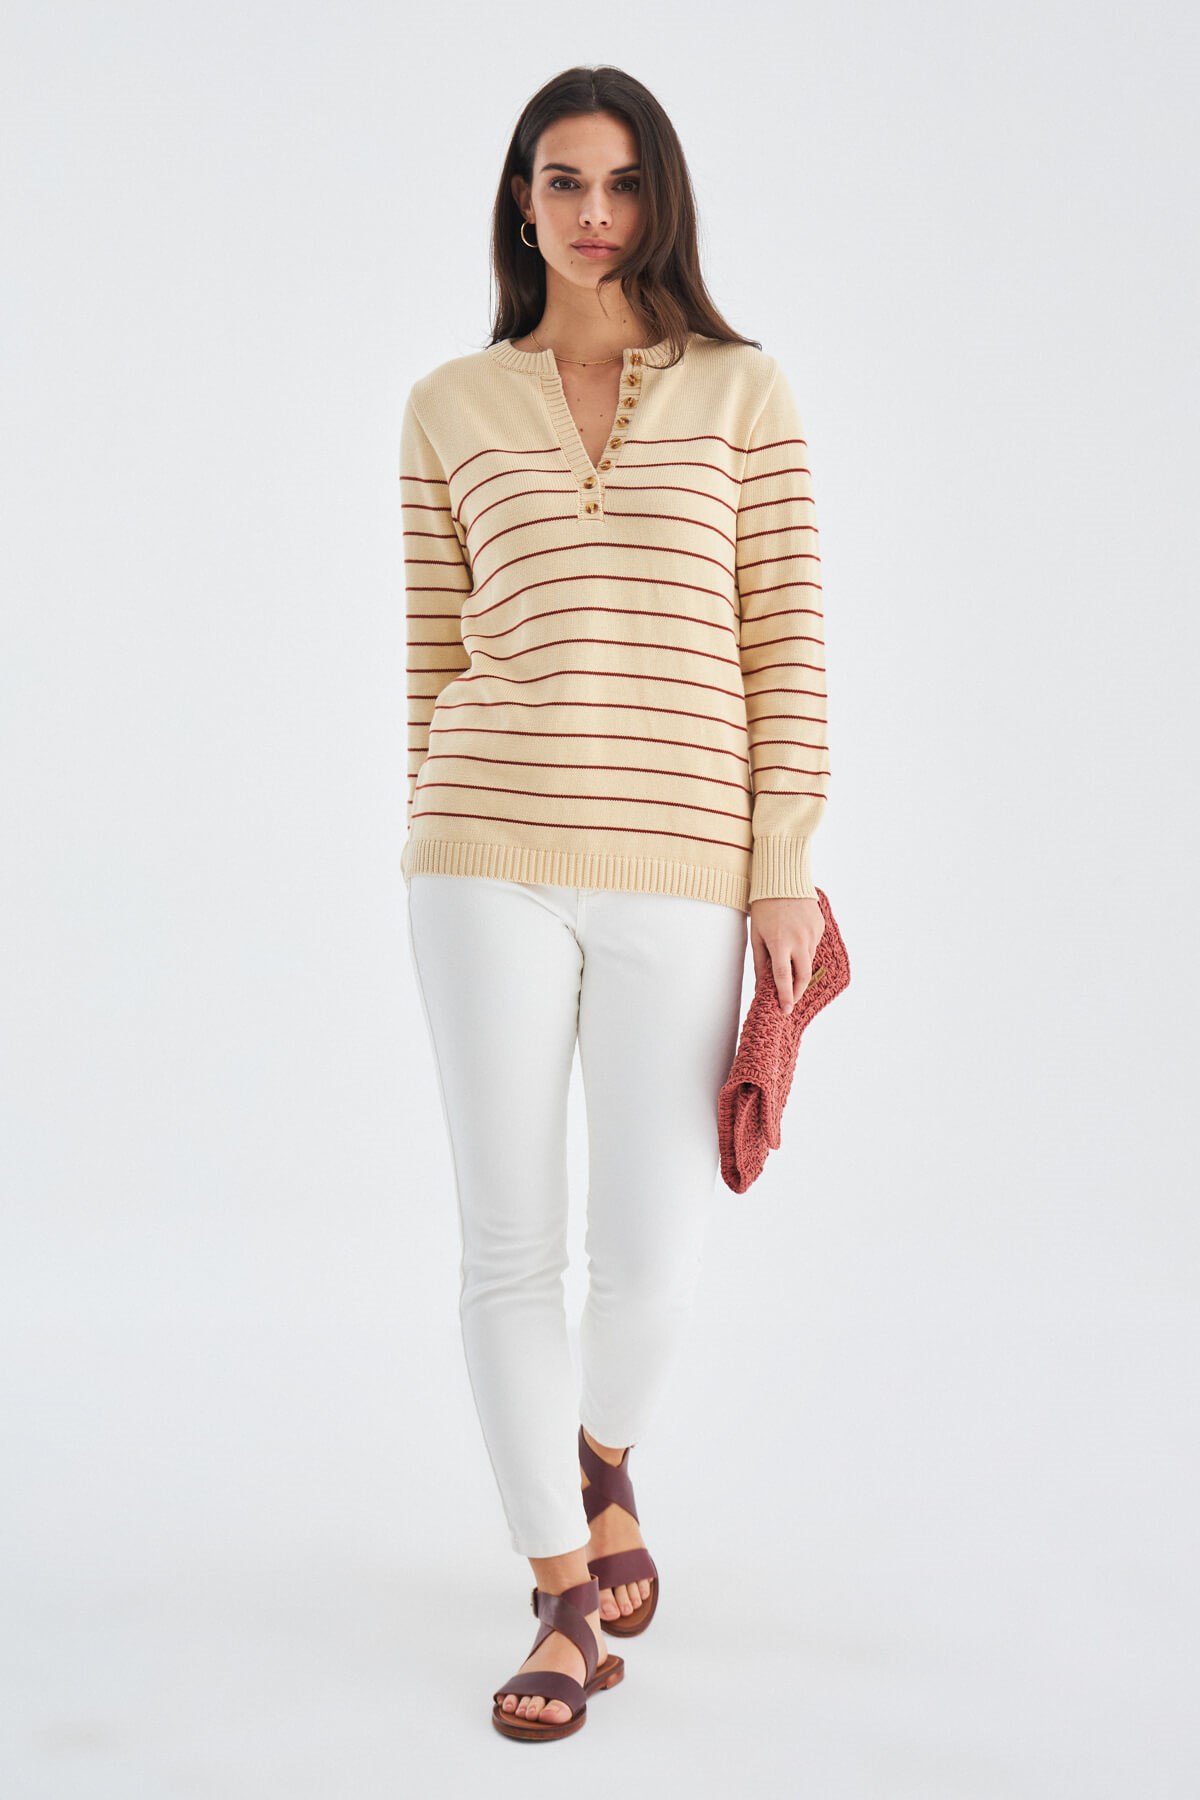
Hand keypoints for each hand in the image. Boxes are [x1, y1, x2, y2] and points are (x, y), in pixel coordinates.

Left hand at [749, 896, 824, 1014]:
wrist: (783, 879)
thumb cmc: (763, 907)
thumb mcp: (756, 935)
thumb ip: (760, 963)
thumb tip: (761, 986)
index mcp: (780, 943)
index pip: (784, 978)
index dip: (785, 996)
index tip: (786, 1010)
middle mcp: (800, 940)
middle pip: (803, 976)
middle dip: (797, 991)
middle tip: (790, 1000)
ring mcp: (812, 933)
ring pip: (808, 960)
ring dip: (799, 967)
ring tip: (788, 961)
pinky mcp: (820, 926)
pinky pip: (813, 945)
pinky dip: (804, 949)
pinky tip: (795, 938)